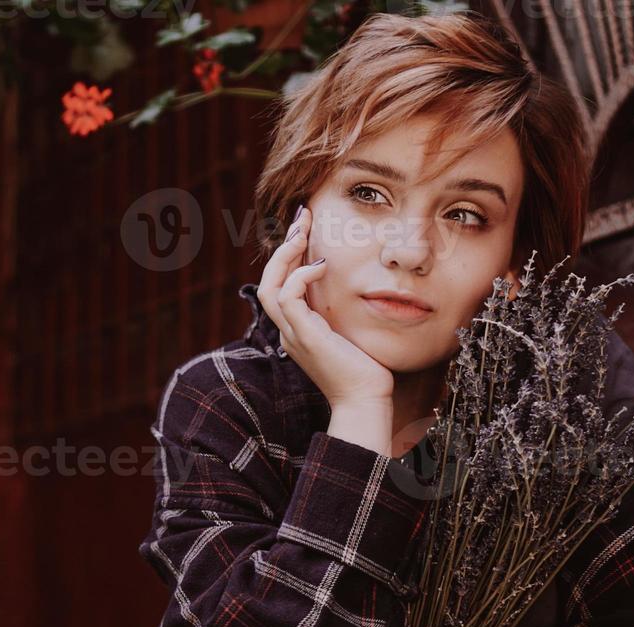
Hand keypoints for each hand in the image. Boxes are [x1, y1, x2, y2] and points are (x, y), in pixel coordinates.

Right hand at [257, 204, 394, 410]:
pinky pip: (287, 298)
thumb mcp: (351, 332)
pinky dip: (300, 277)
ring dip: (285, 256)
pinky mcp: (304, 337)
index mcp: (297, 330)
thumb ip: (342, 312)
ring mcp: (293, 335)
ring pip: (269, 287)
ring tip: (304, 233)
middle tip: (302, 218)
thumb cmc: (366, 370)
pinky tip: (322, 267)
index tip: (306, 228)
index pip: (280, 286)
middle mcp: (289, 332)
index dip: (289, 256)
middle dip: (283, 247)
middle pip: (268, 282)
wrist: (366, 400)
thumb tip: (353, 285)